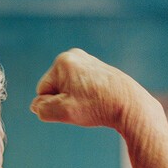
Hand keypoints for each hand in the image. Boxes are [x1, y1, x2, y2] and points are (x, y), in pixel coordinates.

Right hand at [30, 48, 149, 129]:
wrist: (131, 105)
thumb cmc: (97, 107)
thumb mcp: (63, 112)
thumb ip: (42, 109)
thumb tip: (36, 105)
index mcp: (63, 61)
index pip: (42, 90)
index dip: (53, 104)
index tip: (74, 107)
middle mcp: (74, 55)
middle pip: (55, 87)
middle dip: (64, 100)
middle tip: (85, 106)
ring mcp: (87, 60)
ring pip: (68, 88)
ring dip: (75, 100)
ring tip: (93, 104)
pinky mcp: (98, 68)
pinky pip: (81, 87)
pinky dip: (86, 97)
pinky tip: (99, 100)